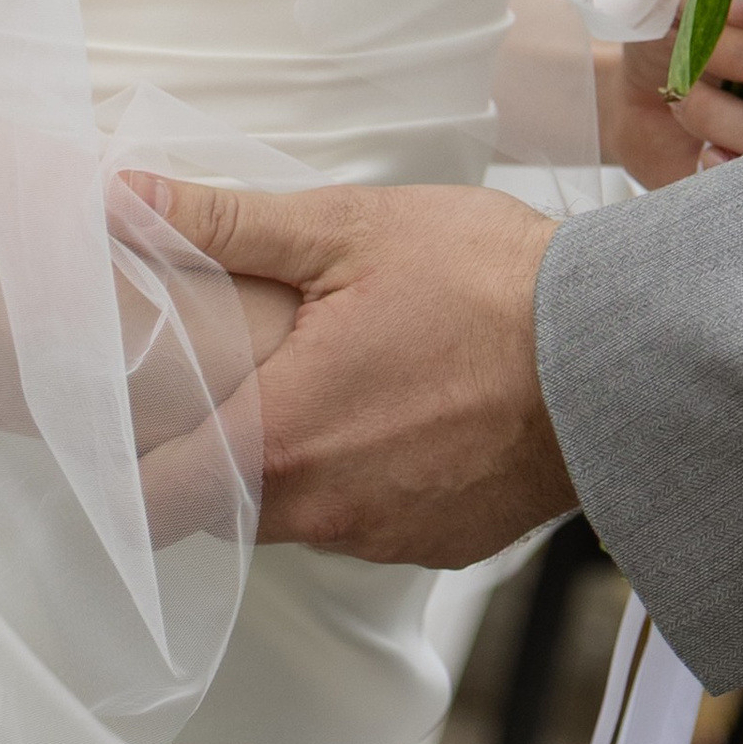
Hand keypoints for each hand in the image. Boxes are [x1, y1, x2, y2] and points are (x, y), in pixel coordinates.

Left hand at [125, 175, 571, 564]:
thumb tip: (124, 199)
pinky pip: (370, 523)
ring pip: (298, 517)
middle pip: (222, 509)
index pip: (153, 501)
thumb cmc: (489, 283)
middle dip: (218, 453)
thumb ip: (226, 225)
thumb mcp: (349, 229)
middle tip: (246, 379)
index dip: (129, 465)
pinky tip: (404, 414)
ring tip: (340, 386)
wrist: (618, 349)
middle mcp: (322, 510)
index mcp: (281, 435)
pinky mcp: (439, 544)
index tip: (134, 420)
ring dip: (299, 467)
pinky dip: (369, 480)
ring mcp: (384, 537)